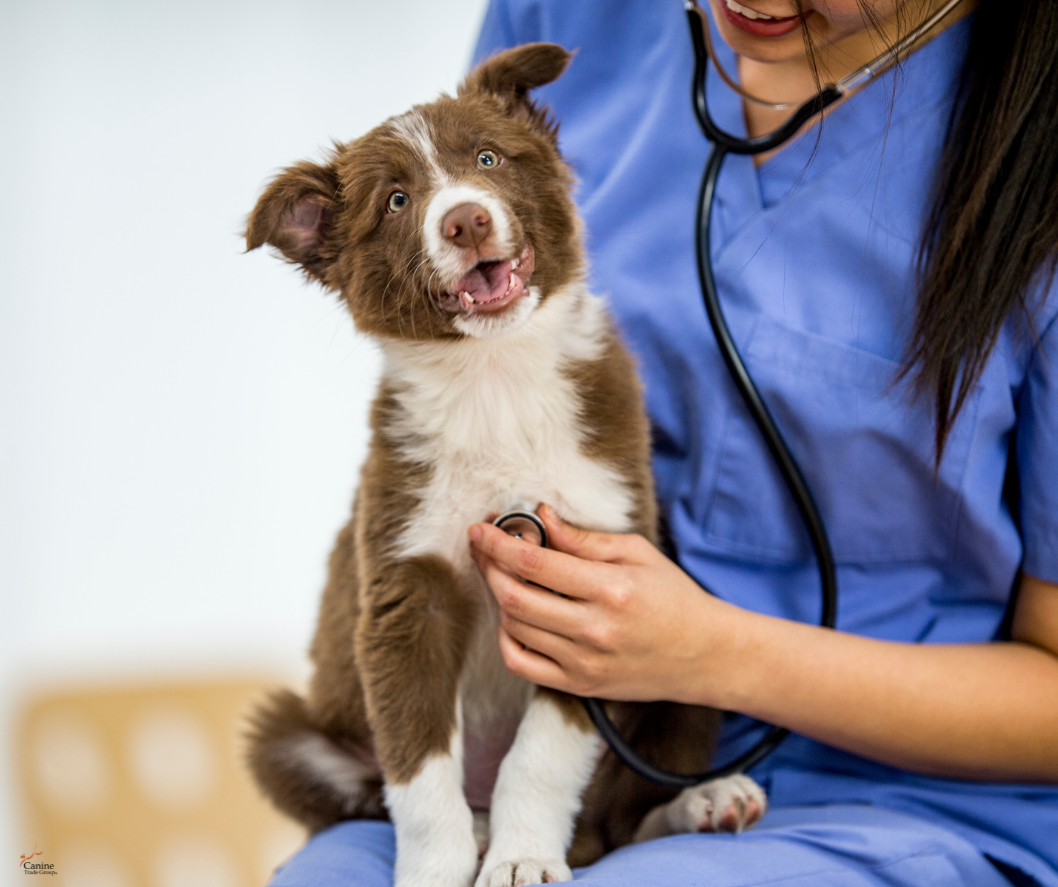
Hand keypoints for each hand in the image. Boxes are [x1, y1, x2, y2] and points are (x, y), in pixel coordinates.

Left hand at [468, 505, 738, 703]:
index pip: (535, 564)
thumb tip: (542, 517)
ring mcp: (584, 662)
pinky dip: (507, 638)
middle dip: (489, 567)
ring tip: (505, 576)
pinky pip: (522, 665)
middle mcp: (594, 629)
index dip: (498, 544)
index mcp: (611, 589)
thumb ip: (585, 539)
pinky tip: (514, 617)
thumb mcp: (638, 553)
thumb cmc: (674, 597)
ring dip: (498, 598)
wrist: (706, 655)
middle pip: (515, 597)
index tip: (480, 528)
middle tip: (484, 547)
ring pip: (514, 628)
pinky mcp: (580, 685)